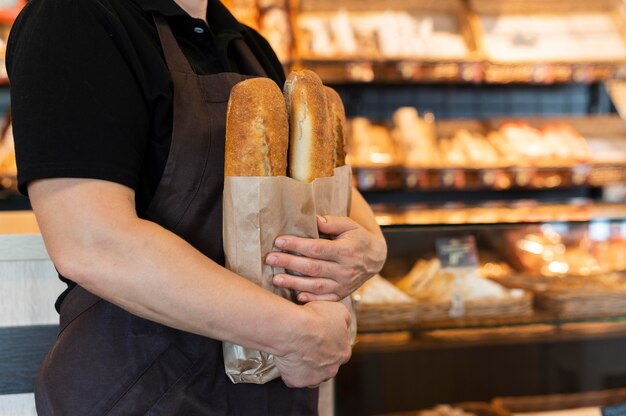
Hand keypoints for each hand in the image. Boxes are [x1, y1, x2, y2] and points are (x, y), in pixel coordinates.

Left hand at [265, 215, 386, 301]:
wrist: (376, 258)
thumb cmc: (358, 237)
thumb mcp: (350, 225)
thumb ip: (332, 222)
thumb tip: (314, 220)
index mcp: (345, 251)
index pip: (316, 248)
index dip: (296, 245)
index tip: (279, 241)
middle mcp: (345, 270)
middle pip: (312, 268)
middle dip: (289, 263)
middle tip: (270, 259)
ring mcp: (343, 284)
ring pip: (315, 286)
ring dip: (293, 283)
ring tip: (276, 279)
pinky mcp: (341, 294)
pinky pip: (324, 299)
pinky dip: (310, 299)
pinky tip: (295, 296)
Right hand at [274, 301, 351, 387]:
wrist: (294, 329)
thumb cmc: (316, 317)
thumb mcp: (338, 310)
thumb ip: (345, 320)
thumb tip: (345, 324)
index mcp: (343, 353)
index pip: (338, 352)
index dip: (328, 344)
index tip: (318, 336)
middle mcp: (332, 370)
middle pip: (326, 367)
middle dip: (318, 358)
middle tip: (306, 344)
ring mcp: (314, 378)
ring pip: (311, 375)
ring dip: (305, 367)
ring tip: (295, 351)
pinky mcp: (297, 381)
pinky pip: (293, 378)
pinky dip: (289, 370)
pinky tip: (286, 357)